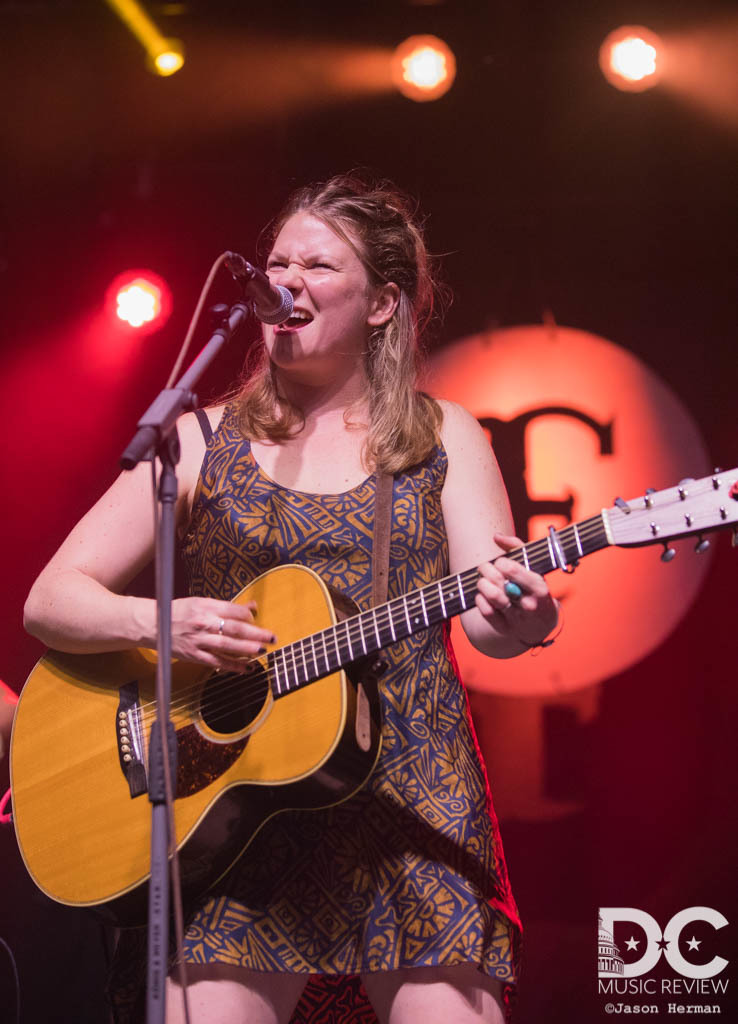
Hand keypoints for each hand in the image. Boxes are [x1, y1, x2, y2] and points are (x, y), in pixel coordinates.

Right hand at [169, 597, 275, 672]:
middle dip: (256, 633)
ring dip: (247, 649)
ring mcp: (199, 640)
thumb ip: (226, 606)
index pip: (234, 611)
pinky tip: (246, 668)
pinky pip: (217, 662)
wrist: (153, 625)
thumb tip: (253, 607)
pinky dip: (233, 666)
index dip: (248, 617)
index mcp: (206, 606)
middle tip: (272, 637)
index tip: (256, 620)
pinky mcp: (194, 655)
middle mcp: (203, 623)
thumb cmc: (179, 612)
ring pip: (227, 646)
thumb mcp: (201, 602)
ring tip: (262, 651)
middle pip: (234, 629)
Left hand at [475, 533, 558, 647]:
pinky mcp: (504, 629)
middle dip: (486, 569)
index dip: (501, 562)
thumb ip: (517, 547)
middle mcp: (529, 604)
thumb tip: (496, 536)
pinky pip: (486, 612)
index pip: (513, 570)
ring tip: (483, 580)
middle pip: (499, 582)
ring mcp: (517, 619)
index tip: (501, 562)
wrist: (541, 624)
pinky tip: (482, 594)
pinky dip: (480, 600)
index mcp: (540, 588)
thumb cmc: (535, 588)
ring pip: (492, 596)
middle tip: (484, 567)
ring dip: (482, 584)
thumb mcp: (535, 567)